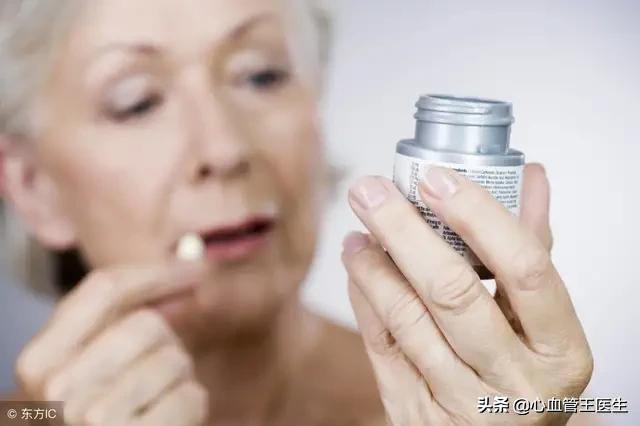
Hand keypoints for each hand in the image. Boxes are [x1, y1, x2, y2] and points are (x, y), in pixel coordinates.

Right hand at [15, 263, 208, 424]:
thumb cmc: (90, 417)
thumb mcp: (81, 368)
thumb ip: (110, 322)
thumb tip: (185, 272)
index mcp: (39, 361)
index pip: (104, 287)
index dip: (156, 272)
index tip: (194, 269)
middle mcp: (60, 391)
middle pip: (148, 323)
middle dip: (166, 341)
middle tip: (159, 367)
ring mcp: (97, 420)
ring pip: (175, 359)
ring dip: (178, 378)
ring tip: (156, 399)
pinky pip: (192, 397)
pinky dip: (190, 406)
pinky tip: (167, 420)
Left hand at [342, 164, 592, 424]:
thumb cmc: (524, 375)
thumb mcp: (541, 322)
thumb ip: (531, 250)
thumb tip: (529, 178)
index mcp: (560, 351)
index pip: (525, 268)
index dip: (479, 215)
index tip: (437, 178)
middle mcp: (515, 383)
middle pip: (452, 290)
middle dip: (402, 230)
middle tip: (371, 191)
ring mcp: (463, 405)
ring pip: (406, 318)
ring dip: (373, 265)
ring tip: (359, 232)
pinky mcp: (417, 415)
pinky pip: (382, 346)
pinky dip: (365, 299)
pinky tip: (359, 269)